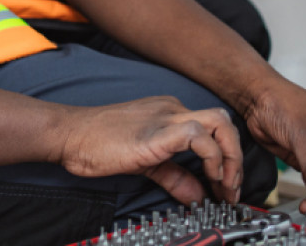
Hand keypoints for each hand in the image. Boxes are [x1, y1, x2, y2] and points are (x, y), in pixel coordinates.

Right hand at [56, 96, 242, 205]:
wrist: (70, 134)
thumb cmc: (96, 144)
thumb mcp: (145, 163)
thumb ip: (174, 176)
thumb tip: (196, 195)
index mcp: (168, 114)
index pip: (212, 128)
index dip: (225, 158)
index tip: (224, 187)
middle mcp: (171, 110)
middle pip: (223, 121)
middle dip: (235, 157)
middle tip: (231, 188)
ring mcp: (166, 117)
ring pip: (219, 122)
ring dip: (230, 156)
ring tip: (225, 184)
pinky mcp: (158, 131)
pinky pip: (198, 135)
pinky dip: (211, 156)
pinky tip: (207, 177)